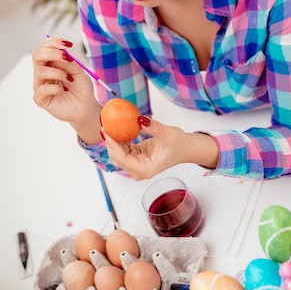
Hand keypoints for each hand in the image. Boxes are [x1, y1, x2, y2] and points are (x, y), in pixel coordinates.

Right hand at [32, 36, 100, 142]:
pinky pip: (42, 89)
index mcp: (50, 63)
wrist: (86, 107)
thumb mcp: (79, 71)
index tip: (68, 44)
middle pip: (37, 55)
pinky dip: (55, 88)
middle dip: (53, 53)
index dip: (53, 42)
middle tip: (67, 59)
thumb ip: (69, 62)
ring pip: (39, 71)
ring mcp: (40, 85)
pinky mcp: (40, 99)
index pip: (44, 47)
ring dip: (58, 73)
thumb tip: (60, 55)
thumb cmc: (81, 88)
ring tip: (69, 79)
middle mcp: (43, 72)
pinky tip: (64, 90)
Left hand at [101, 118, 218, 179]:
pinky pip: (123, 149)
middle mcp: (139, 170)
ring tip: (107, 124)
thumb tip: (140, 119)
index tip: (107, 131)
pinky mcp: (136, 157)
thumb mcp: (168, 134)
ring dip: (113, 140)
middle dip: (110, 142)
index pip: (123, 158)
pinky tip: (115, 128)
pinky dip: (119, 139)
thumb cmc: (180, 145)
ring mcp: (137, 165)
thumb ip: (153, 127)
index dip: (112, 145)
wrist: (186, 148)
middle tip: (104, 125)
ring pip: (118, 153)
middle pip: (117, 157)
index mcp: (146, 169)